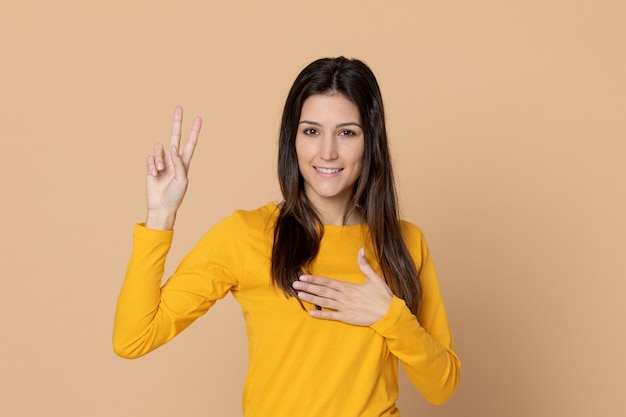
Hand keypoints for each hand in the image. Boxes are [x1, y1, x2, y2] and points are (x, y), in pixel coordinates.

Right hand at [145, 106, 201, 229]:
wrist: (162, 206)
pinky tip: (154, 174)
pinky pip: (150, 158)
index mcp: (184, 162)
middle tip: (179, 108)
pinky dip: (152, 165)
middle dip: (177, 122)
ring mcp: (162, 161)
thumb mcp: (182, 181)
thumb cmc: (175, 196)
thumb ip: (179, 164)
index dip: (194, 131)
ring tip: (160, 170)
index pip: (191, 143)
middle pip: (175, 136)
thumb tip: (173, 147)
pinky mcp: (151, 166)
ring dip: (158, 158)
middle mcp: (173, 159)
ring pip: (159, 148)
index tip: (198, 118)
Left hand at [292, 248, 393, 325]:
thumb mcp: (375, 278)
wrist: (390, 314)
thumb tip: (361, 250)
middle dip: (308, 287)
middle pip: (322, 291)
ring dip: (311, 299)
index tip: (303, 277)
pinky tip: (311, 313)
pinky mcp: (347, 318)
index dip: (315, 279)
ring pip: (324, 302)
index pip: (328, 282)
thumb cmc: (383, 296)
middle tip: (295, 285)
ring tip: (299, 295)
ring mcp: (344, 308)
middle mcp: (344, 297)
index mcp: (349, 287)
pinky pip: (331, 316)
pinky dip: (321, 315)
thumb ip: (365, 265)